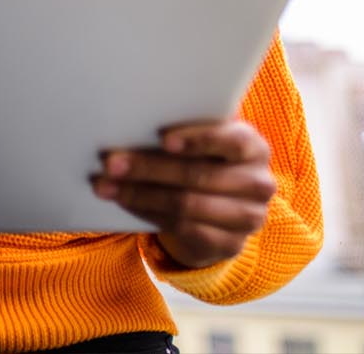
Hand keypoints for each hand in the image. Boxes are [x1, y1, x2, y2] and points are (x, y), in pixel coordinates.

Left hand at [92, 120, 276, 268]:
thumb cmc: (203, 160)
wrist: (220, 210)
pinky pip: (182, 228)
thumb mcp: (201, 142)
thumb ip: (181, 131)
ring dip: (138, 194)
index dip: (197, 139)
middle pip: (198, 175)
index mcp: (253, 147)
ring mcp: (248, 217)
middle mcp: (258, 182)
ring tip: (105, 186)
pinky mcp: (230, 244)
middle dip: (148, 168)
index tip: (162, 139)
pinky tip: (124, 203)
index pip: (231, 140)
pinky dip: (146, 213)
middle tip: (110, 163)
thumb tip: (128, 120)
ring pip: (185, 205)